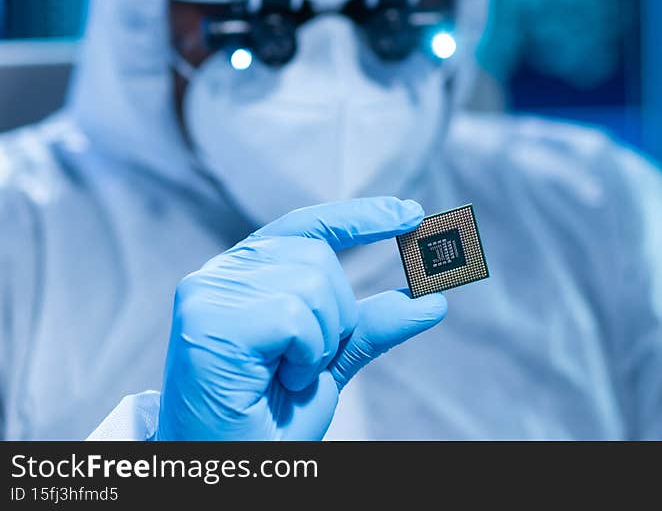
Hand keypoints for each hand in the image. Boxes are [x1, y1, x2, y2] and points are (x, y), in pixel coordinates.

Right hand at [155, 197, 445, 439]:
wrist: (230, 469)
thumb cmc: (268, 418)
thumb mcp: (330, 363)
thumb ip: (369, 326)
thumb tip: (432, 300)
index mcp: (247, 274)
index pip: (308, 227)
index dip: (361, 217)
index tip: (412, 214)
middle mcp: (223, 273)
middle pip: (317, 256)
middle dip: (336, 315)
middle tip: (306, 362)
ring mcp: (210, 292)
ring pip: (311, 283)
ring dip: (319, 341)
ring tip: (285, 374)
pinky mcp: (207, 317)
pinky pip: (295, 316)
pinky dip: (304, 354)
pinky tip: (276, 377)